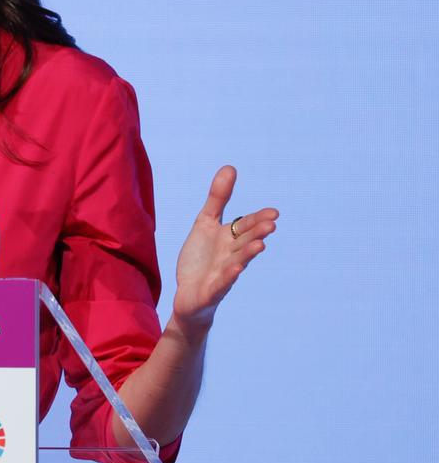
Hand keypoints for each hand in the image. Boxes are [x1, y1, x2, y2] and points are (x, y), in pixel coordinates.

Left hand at [170, 165, 277, 338]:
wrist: (188, 296)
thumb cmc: (200, 259)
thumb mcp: (205, 224)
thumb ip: (218, 199)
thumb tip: (230, 167)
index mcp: (229, 240)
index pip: (246, 227)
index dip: (258, 220)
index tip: (274, 213)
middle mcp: (230, 256)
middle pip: (245, 243)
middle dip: (257, 233)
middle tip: (272, 224)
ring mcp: (222, 275)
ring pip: (238, 262)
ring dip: (248, 254)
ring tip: (260, 244)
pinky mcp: (211, 291)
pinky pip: (221, 283)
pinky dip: (228, 276)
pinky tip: (235, 268)